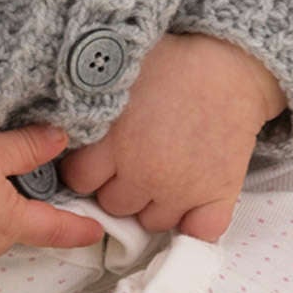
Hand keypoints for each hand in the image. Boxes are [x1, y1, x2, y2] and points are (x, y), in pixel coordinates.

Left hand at [59, 33, 275, 242]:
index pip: (79, 179)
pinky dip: (194, 223)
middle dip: (118, 186)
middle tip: (132, 161)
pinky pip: (199, 233)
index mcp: (113, 140)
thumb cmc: (173, 60)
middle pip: (113, 205)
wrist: (233, 63)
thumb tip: (59, 115)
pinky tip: (191, 200)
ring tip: (162, 172)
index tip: (98, 155)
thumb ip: (88, 99)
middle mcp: (143, 172)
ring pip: (151, 222)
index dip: (86, 167)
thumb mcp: (120, 70)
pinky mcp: (218, 195)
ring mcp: (182, 189)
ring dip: (152, 203)